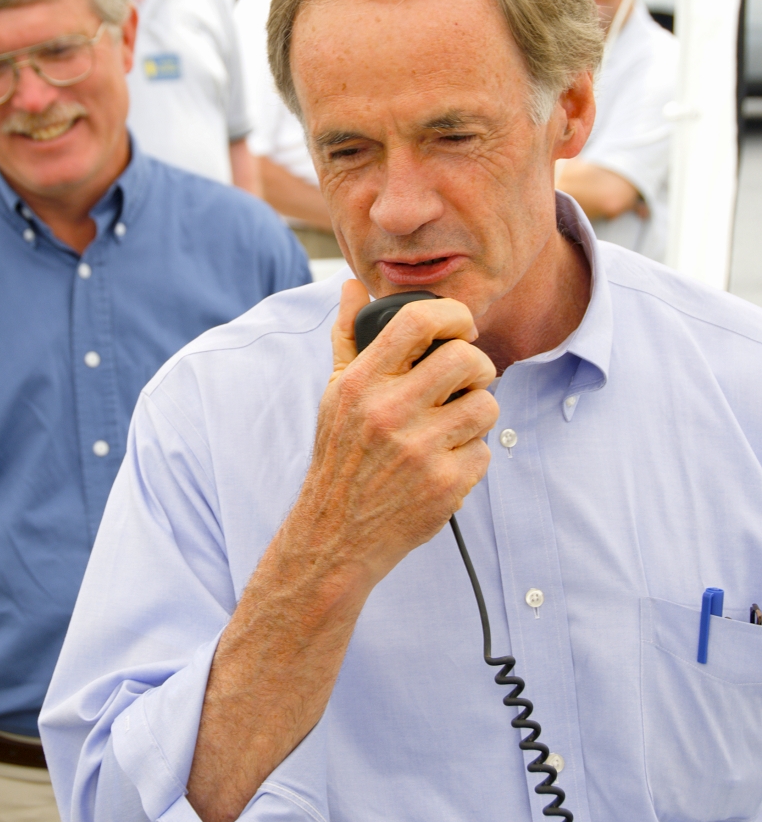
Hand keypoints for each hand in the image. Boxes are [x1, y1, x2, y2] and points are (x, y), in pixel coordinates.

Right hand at [281, 280, 498, 590]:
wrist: (337, 534)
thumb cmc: (341, 457)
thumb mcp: (336, 395)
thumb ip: (349, 338)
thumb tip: (352, 287)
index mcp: (361, 383)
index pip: (416, 322)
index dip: (452, 315)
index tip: (461, 326)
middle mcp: (388, 413)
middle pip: (466, 360)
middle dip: (478, 366)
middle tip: (468, 379)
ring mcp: (419, 451)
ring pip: (486, 405)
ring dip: (477, 413)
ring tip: (454, 425)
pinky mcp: (445, 485)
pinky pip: (485, 451)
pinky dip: (472, 456)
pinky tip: (446, 463)